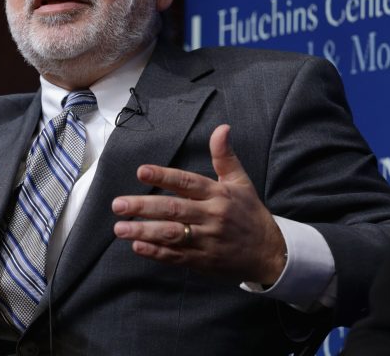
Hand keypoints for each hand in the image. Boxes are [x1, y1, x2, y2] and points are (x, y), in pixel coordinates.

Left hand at [112, 124, 286, 284]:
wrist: (271, 253)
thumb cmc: (250, 213)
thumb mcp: (241, 182)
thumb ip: (224, 156)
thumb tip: (222, 128)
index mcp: (219, 194)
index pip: (187, 182)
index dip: (164, 176)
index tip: (141, 171)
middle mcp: (212, 216)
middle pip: (174, 209)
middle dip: (143, 206)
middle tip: (118, 204)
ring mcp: (207, 240)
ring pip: (172, 234)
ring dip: (144, 231)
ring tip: (120, 228)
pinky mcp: (204, 260)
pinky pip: (177, 256)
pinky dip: (156, 252)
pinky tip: (137, 246)